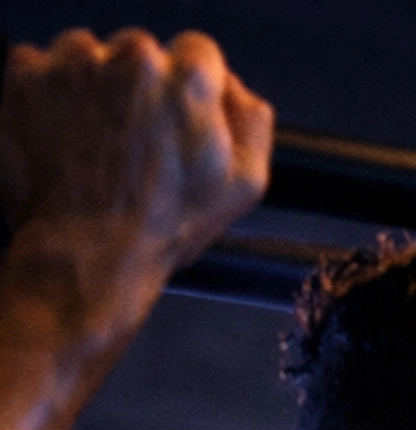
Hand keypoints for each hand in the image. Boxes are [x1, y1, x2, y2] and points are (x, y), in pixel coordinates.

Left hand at [0, 29, 271, 302]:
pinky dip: (48, 97)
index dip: (189, 91)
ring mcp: (75, 61)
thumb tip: (233, 87)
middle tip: (133, 145)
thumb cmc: (163, 227)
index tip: (174, 121)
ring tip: (96, 146)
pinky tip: (63, 140)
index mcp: (189, 78)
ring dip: (93, 90)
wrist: (90, 255)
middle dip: (139, 91)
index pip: (198, 53)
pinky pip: (40, 67)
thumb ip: (252, 121)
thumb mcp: (243, 186)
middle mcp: (133, 56)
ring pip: (90, 57)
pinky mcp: (28, 73)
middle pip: (141, 52)